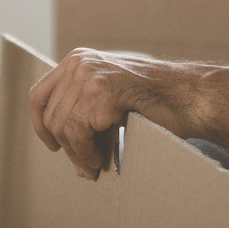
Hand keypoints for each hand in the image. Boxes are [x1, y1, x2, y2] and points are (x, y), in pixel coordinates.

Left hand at [28, 48, 203, 180]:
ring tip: (93, 167)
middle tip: (82, 167)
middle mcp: (79, 63)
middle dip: (64, 146)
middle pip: (49, 115)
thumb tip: (59, 144)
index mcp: (78, 60)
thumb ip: (84, 107)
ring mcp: (89, 76)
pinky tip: (100, 160)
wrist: (189, 95)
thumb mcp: (110, 94)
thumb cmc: (156, 100)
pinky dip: (86, 153)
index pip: (38, 94)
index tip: (53, 145)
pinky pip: (78, 132)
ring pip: (62, 127)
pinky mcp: (101, 93)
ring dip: (77, 154)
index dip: (40, 125)